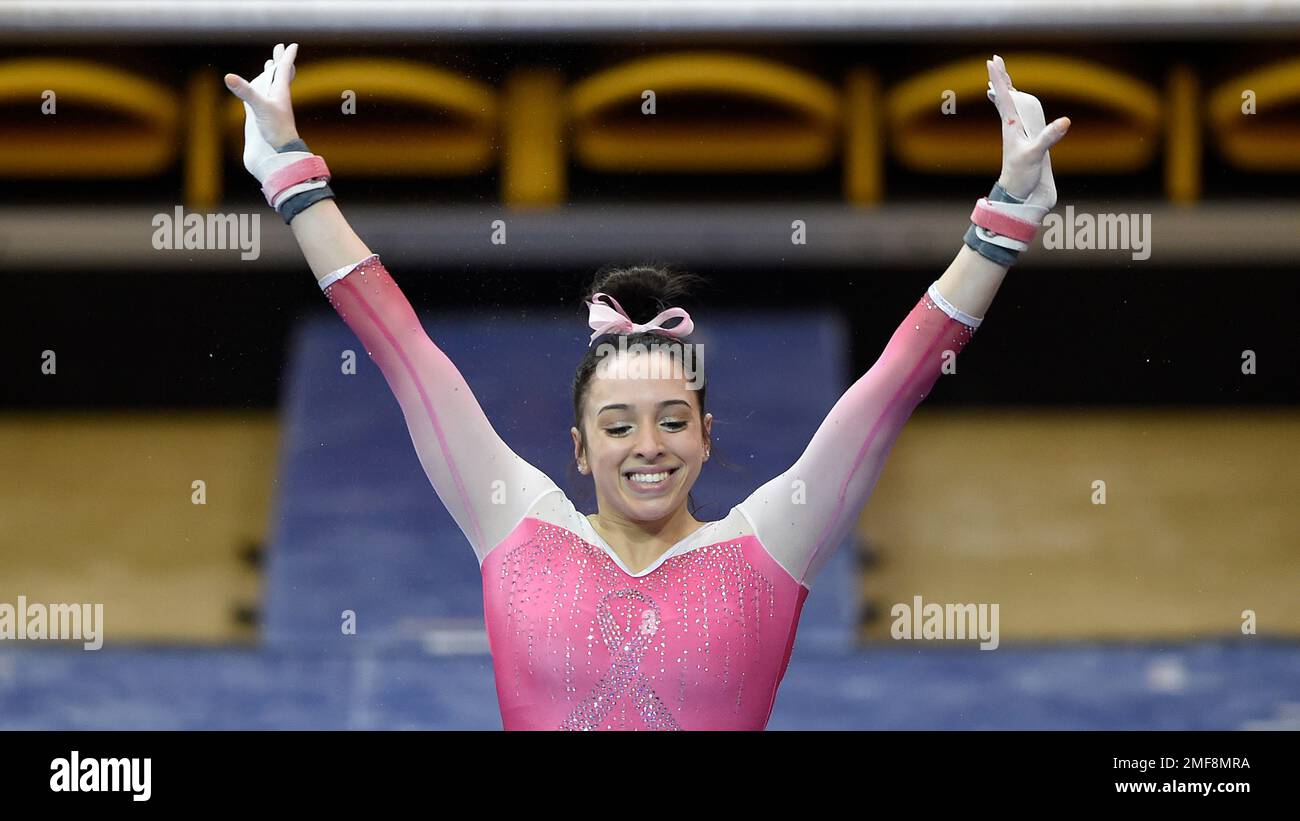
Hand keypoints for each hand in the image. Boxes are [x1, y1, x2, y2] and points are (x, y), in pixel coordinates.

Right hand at [224, 42, 300, 175]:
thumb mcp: (259, 107)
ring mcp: (271, 105)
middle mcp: (277, 96)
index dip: (287, 57)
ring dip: (272, 73)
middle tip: (280, 47)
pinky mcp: (264, 114)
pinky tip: (259, 89)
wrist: (280, 150)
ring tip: (271, 64)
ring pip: (273, 84)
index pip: (284, 69)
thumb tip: (228, 77)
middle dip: (280, 60)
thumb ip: (245, 92)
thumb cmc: (276, 129)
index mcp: (280, 91)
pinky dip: (262, 88)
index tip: (293, 45)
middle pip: (280, 73)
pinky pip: (263, 96)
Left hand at [985, 54, 1069, 208]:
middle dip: (1000, 78)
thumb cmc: (1021, 174)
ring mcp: (1015, 132)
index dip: (998, 78)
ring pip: (1008, 104)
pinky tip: (1014, 106)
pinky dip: (1014, 105)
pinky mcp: (1021, 139)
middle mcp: (1010, 125)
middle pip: (1003, 95)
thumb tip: (1065, 121)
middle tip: (994, 60)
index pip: (1003, 96)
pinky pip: (1016, 116)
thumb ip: (1049, 137)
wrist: (1015, 192)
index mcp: (1011, 125)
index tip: (992, 61)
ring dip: (1005, 89)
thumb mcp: (1036, 155)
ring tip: (1000, 77)